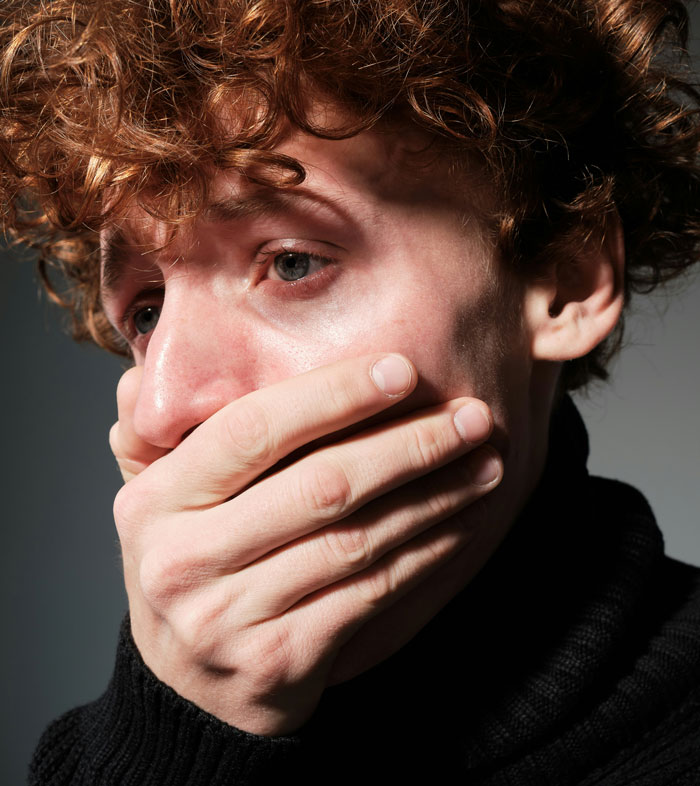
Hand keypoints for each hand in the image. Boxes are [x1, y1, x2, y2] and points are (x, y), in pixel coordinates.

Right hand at [109, 354, 502, 734]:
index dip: (333, 396)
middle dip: (409, 445)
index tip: (401, 369)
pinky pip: (372, 595)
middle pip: (321, 487)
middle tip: (473, 416)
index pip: (253, 431)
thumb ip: (150, 436)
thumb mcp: (153, 501)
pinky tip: (463, 521)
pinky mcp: (283, 660)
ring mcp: (232, 616)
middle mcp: (186, 559)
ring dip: (434, 496)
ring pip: (357, 541)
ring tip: (486, 461)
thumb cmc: (187, 566)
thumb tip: (145, 378)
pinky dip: (426, 553)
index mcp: (155, 503)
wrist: (187, 690)